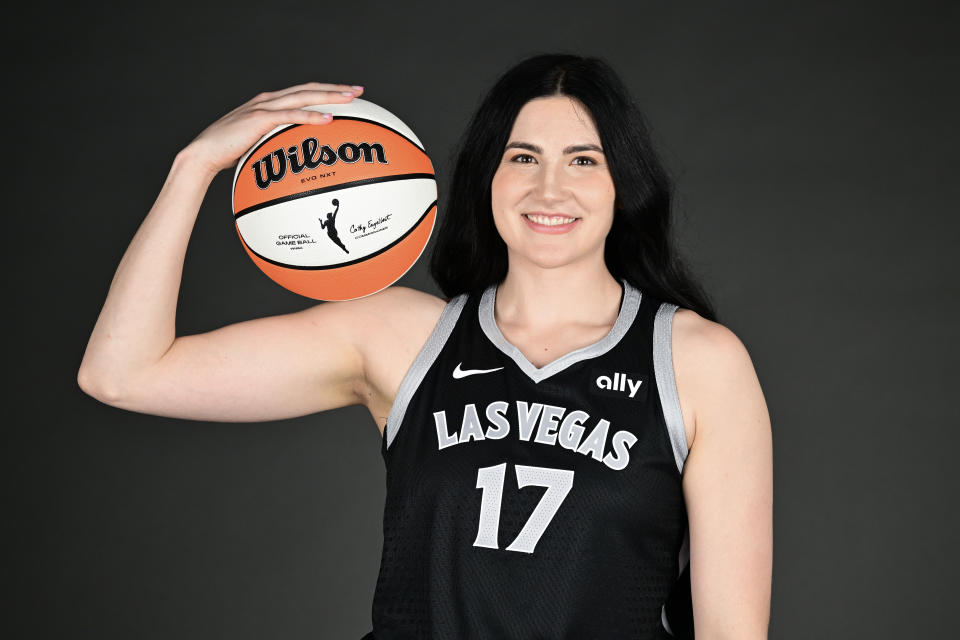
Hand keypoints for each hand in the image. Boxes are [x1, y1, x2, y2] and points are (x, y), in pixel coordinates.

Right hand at [184, 82, 363, 175]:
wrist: (203, 154)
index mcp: (269, 104)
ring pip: (303, 96)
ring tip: (350, 98)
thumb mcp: (259, 146)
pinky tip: (328, 119)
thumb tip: (294, 160)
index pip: (303, 92)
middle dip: (335, 88)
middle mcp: (268, 100)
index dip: (326, 90)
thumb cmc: (230, 154)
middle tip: (359, 91)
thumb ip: (275, 145)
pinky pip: (290, 115)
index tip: (347, 93)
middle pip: (308, 89)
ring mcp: (263, 107)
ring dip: (329, 96)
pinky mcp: (259, 119)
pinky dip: (310, 116)